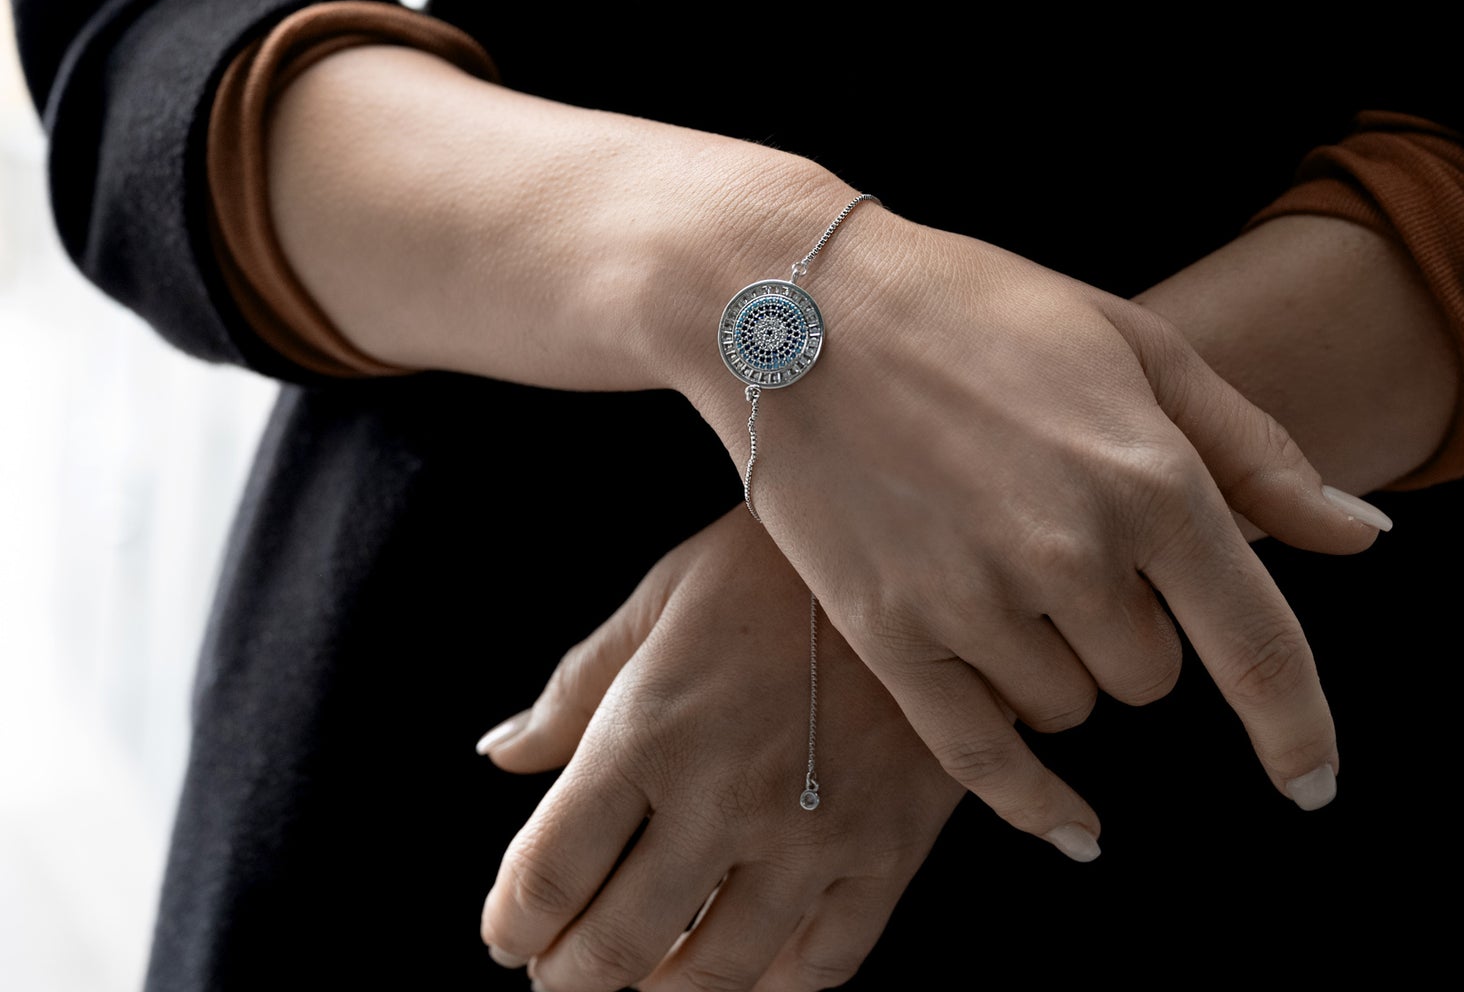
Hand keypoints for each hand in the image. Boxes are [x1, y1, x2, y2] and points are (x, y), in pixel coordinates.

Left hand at [478, 509, 964, 991]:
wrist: (928, 547)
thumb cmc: (777, 564)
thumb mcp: (662, 601)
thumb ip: (575, 690)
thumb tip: (503, 754)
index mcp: (651, 731)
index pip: (548, 876)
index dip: (511, 926)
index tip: (508, 937)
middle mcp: (725, 797)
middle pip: (615, 947)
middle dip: (567, 980)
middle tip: (558, 974)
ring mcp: (815, 834)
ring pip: (717, 976)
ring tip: (643, 980)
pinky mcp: (890, 852)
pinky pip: (821, 966)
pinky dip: (770, 988)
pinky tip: (745, 969)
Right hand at [674, 198, 1391, 857]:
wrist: (794, 304)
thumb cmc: (981, 310)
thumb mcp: (1140, 349)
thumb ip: (1259, 456)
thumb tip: (1367, 539)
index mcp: (1151, 476)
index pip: (1258, 647)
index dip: (1299, 730)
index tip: (1313, 784)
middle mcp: (1073, 552)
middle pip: (1152, 675)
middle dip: (1134, 629)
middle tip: (1070, 544)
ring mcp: (975, 600)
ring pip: (1071, 707)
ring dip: (1060, 664)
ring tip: (999, 567)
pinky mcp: (891, 633)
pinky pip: (987, 758)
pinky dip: (1037, 801)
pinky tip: (1078, 831)